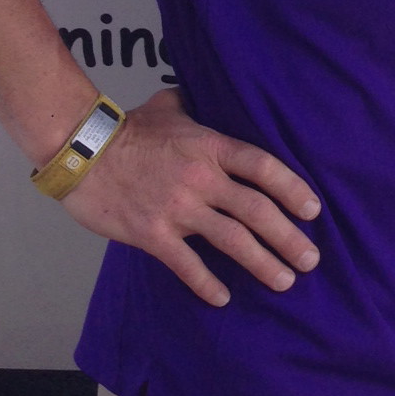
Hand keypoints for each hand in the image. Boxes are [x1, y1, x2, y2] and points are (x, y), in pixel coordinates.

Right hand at [61, 88, 320, 307]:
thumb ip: (197, 107)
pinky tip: (223, 298)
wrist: (81, 150)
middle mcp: (203, 178)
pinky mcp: (152, 233)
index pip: (264, 167)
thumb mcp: (171, 106)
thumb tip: (209, 97)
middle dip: (288, 238)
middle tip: (310, 260)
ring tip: (284, 281)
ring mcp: (178, 208)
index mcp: (212, 146)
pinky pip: (186, 264)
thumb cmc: (128, 127)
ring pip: (232, 240)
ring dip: (262, 263)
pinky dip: (206, 284)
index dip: (293, 189)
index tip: (313, 211)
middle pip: (257, 210)